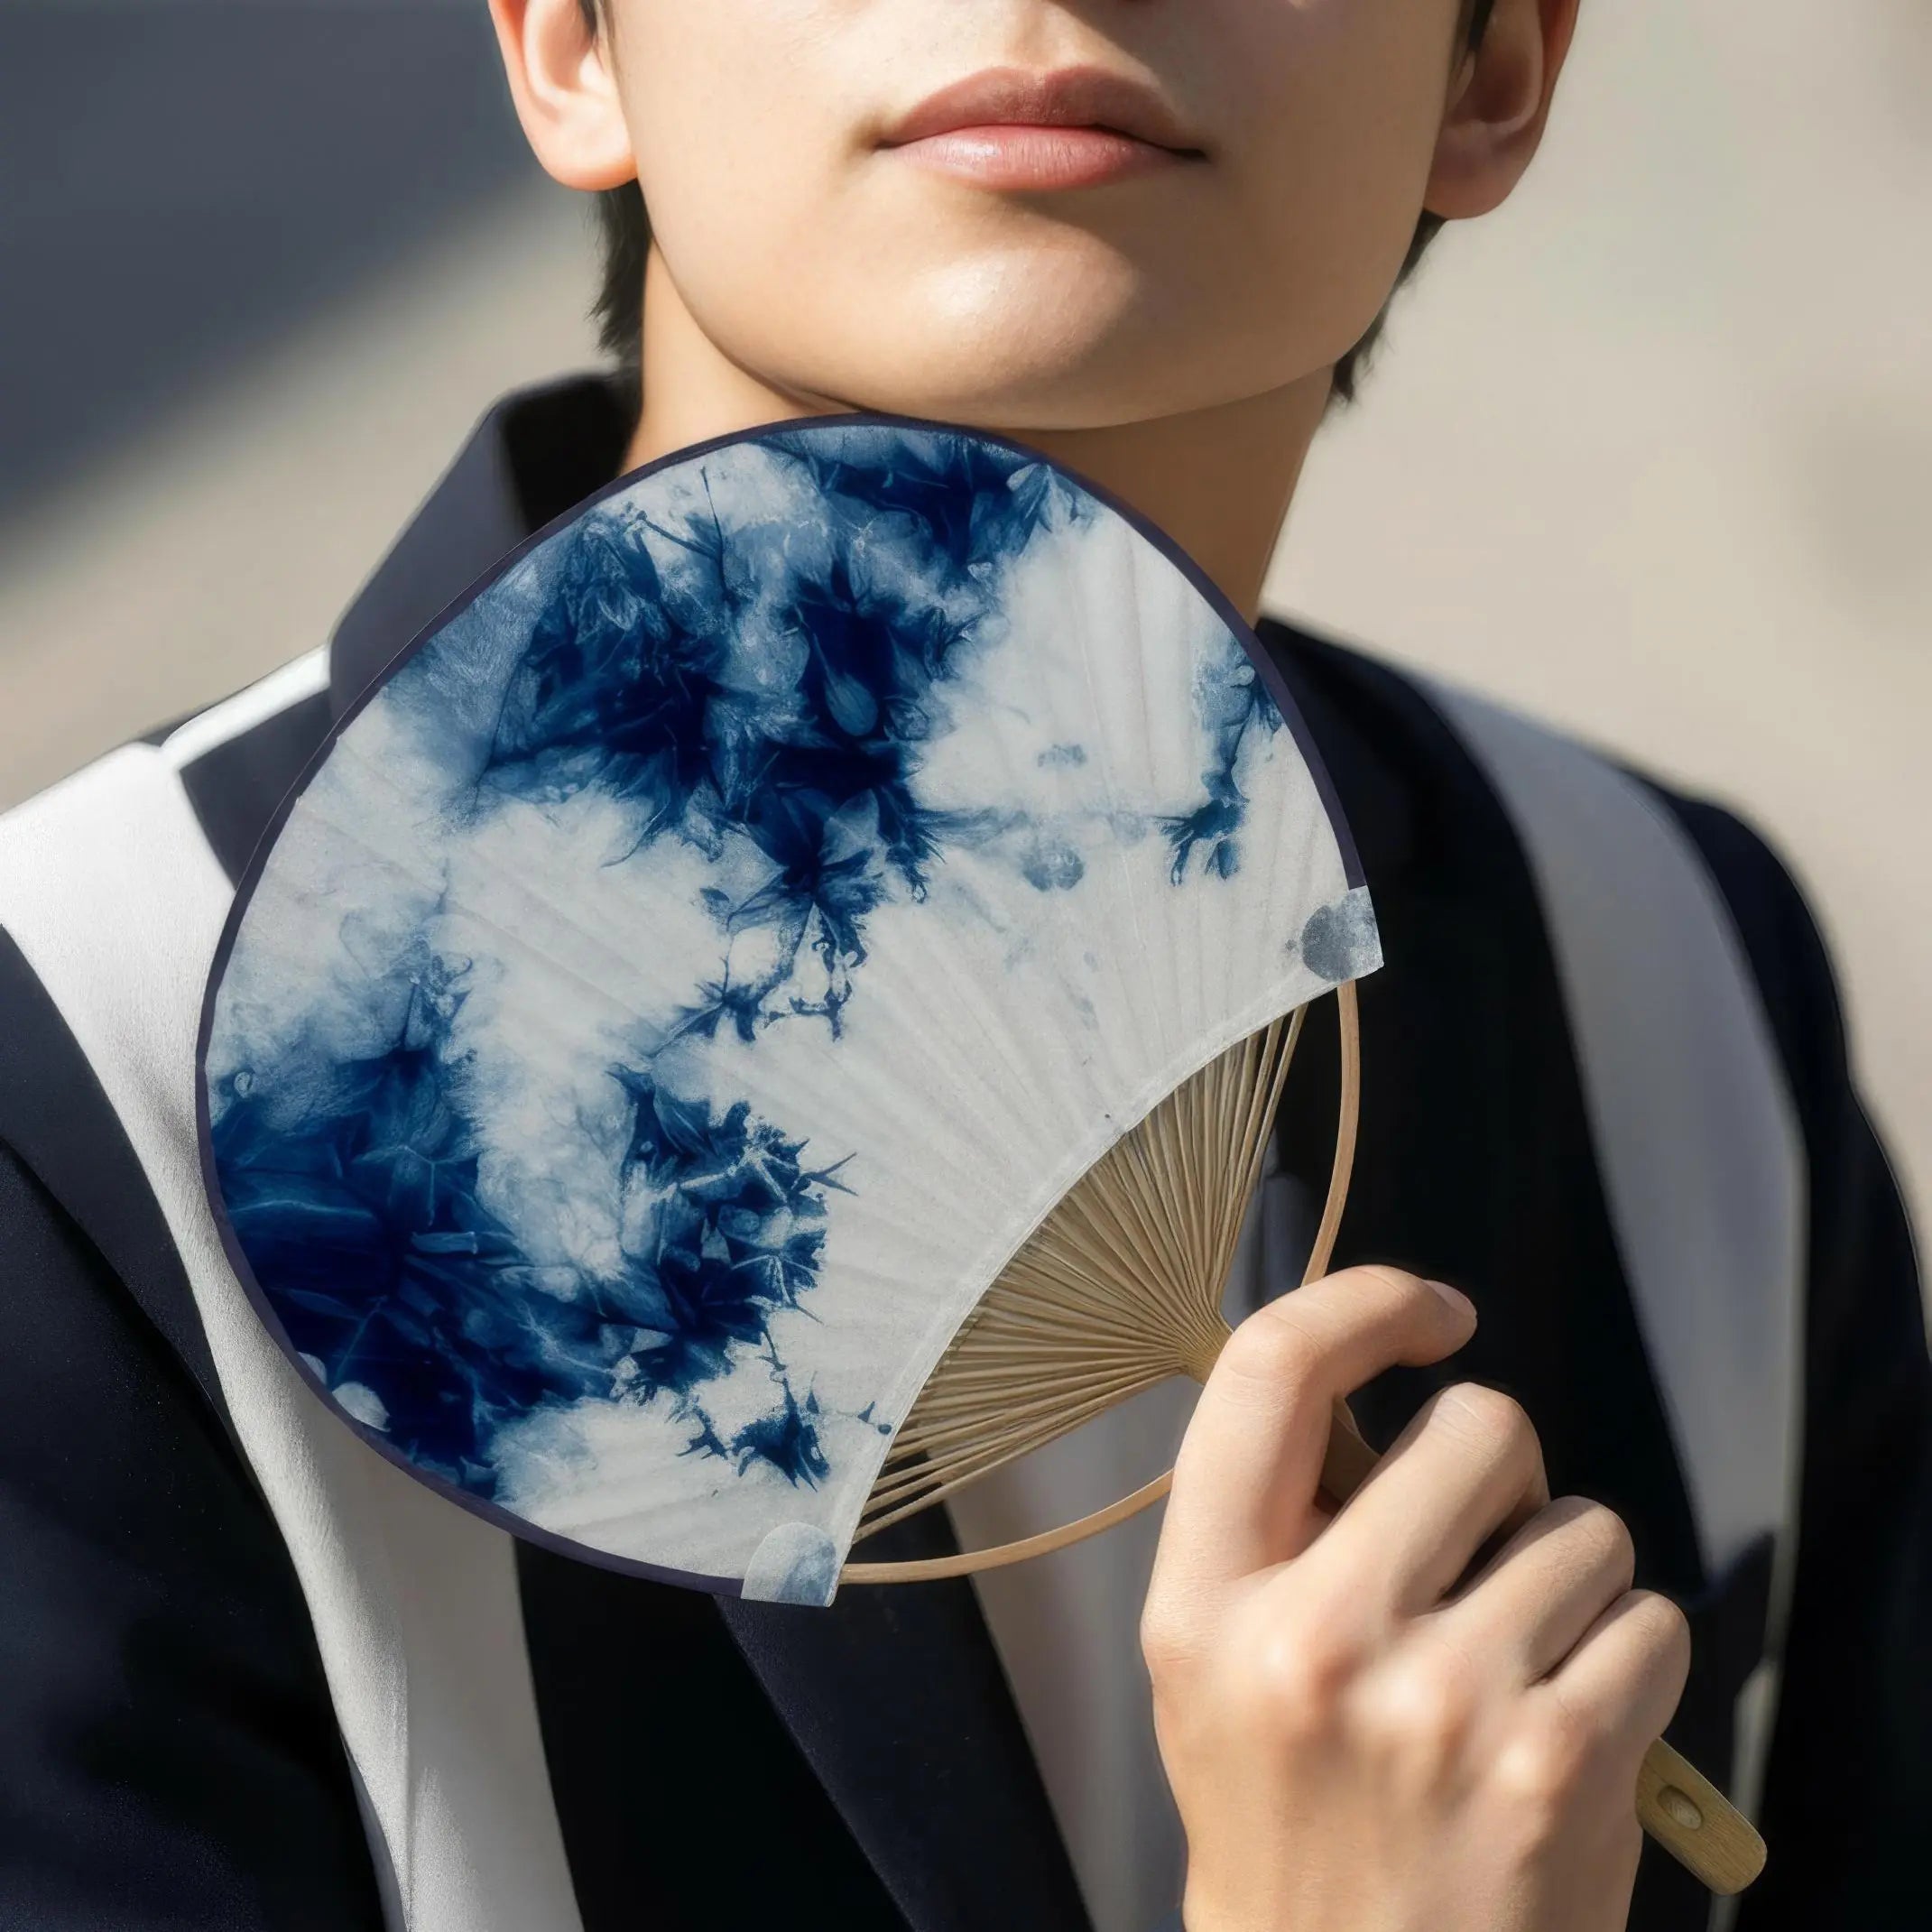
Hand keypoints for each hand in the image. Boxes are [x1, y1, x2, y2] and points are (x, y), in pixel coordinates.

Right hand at [1142, 1266, 1690, 1931]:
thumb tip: (1367, 1381)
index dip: (1362, 1303)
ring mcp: (1446, 1703)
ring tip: (1512, 1663)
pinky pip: (1647, 1621)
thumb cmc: (1286, 1822)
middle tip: (1473, 1551)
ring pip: (1583, 1526)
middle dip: (1499, 1469)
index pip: (1270, 1372)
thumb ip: (1270, 1526)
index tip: (1427, 1312)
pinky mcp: (1561, 1764)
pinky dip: (1624, 1659)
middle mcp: (1316, 1640)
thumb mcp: (1213, 1666)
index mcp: (1204, 1605)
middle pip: (1476, 1425)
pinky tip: (1567, 1726)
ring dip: (1565, 1578)